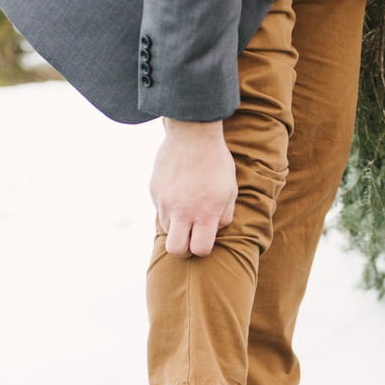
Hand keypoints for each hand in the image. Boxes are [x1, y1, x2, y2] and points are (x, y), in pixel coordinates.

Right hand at [150, 118, 237, 257]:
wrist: (192, 133)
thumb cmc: (216, 162)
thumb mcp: (230, 190)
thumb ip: (224, 215)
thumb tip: (215, 230)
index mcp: (205, 213)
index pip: (200, 249)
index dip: (203, 250)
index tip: (205, 239)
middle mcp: (182, 211)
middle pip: (176, 250)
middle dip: (184, 250)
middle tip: (190, 239)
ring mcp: (164, 201)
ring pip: (166, 229)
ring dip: (176, 225)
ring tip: (187, 207)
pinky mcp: (154, 191)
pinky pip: (160, 209)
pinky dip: (169, 207)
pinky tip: (179, 190)